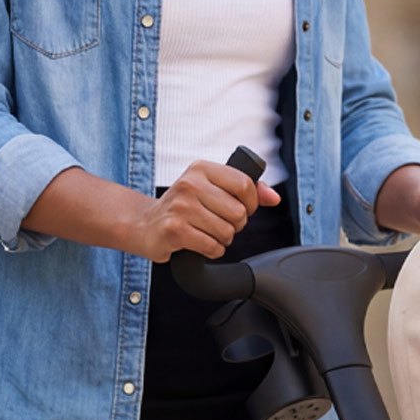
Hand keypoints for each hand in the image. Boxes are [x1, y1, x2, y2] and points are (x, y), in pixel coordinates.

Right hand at [127, 160, 282, 261]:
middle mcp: (190, 184)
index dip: (250, 203)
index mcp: (201, 168)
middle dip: (234, 225)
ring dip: (222, 240)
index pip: (245, 185)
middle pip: (239, 213)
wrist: (145, 224)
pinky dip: (211, 251)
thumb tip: (274, 197)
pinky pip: (213, 247)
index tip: (240, 208)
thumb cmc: (184, 207)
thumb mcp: (211, 189)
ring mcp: (181, 207)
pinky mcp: (175, 230)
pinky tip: (198, 243)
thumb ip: (245, 190)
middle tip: (215, 222)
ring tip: (205, 232)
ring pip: (227, 232)